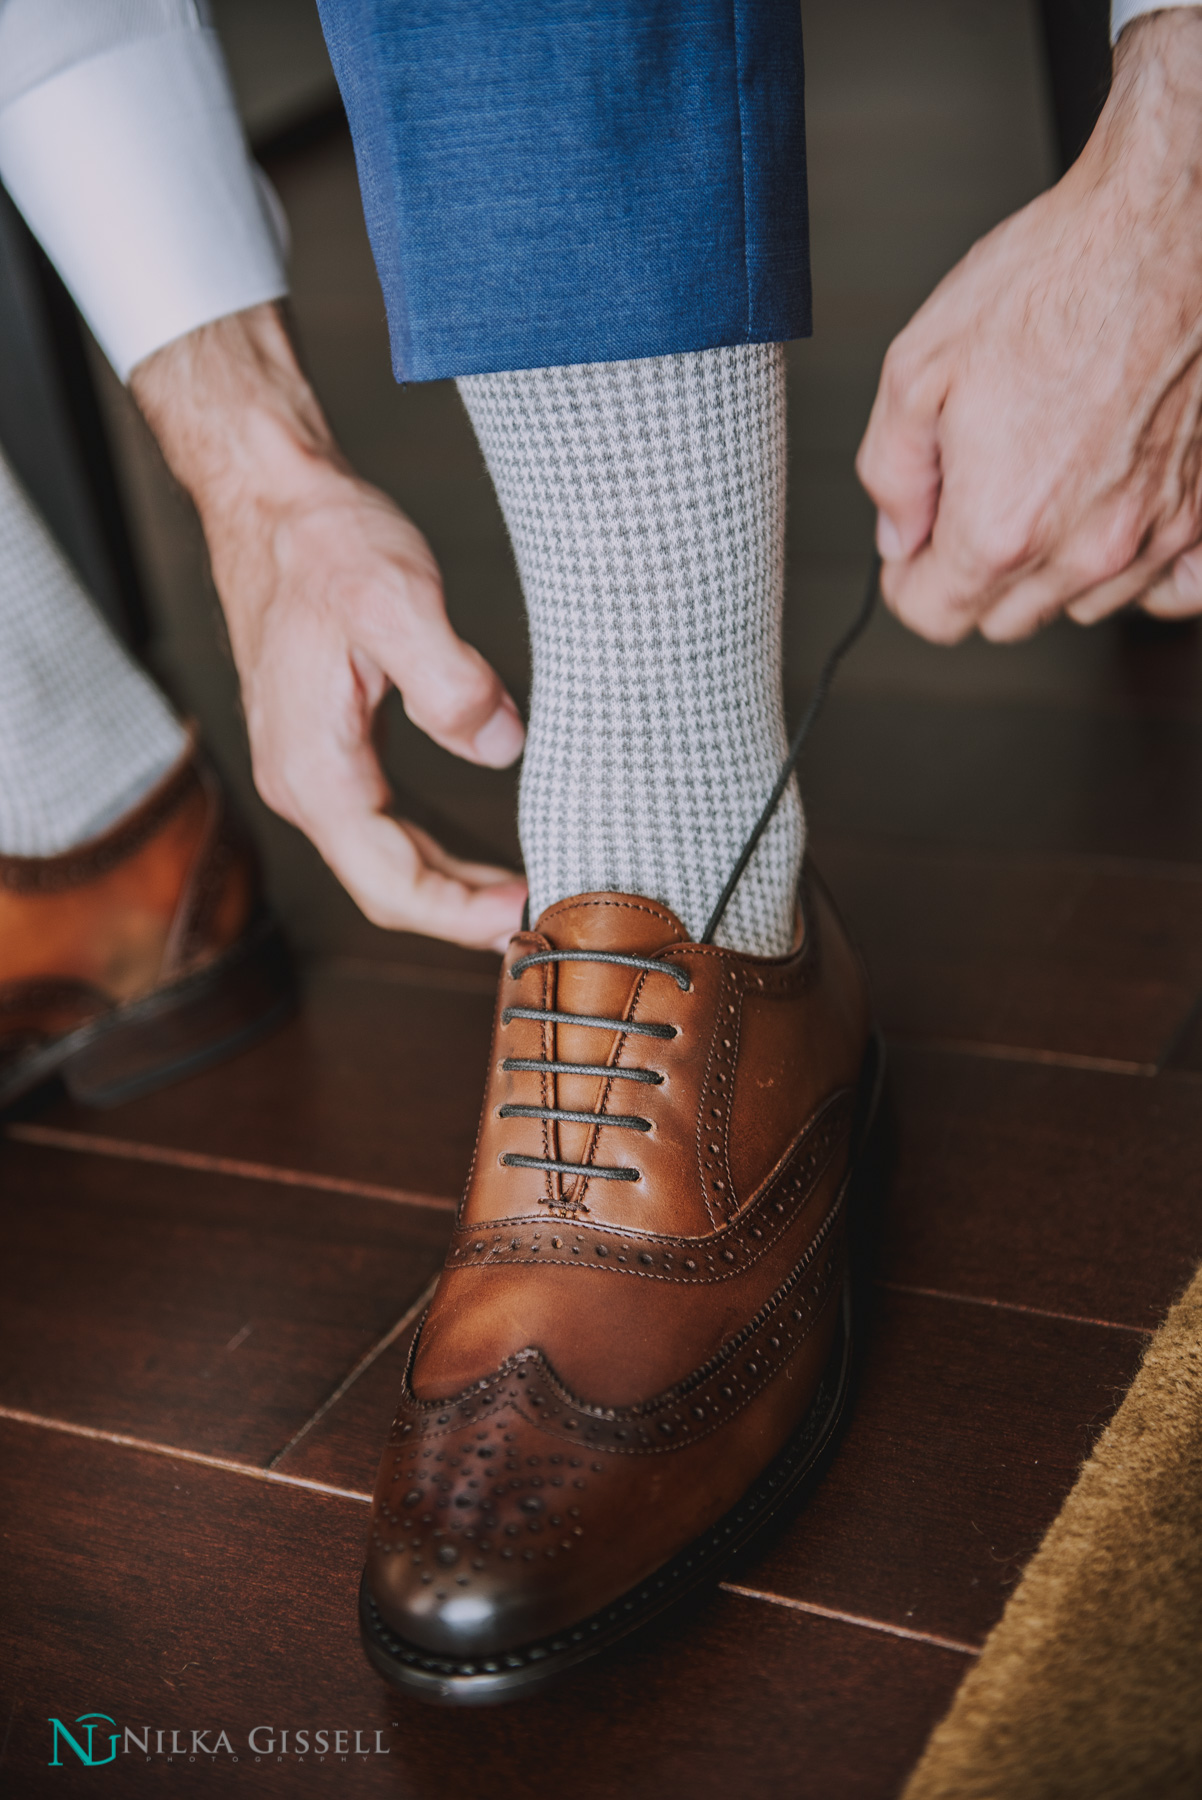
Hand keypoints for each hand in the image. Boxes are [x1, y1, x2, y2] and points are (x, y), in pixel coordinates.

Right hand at [131, 304, 525, 950]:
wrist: (272, 500)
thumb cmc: (325, 543)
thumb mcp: (396, 598)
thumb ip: (449, 680)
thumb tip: (500, 746)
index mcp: (317, 768)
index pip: (391, 883)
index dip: (460, 913)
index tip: (525, 917)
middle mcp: (302, 783)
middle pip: (386, 889)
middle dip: (459, 916)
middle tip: (537, 926)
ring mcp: (309, 770)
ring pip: (382, 864)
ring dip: (447, 891)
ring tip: (514, 901)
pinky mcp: (324, 751)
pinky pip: (379, 830)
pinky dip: (427, 856)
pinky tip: (469, 855)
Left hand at [856, 9, 1201, 643]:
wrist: (1166, 227)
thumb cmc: (1054, 280)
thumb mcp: (918, 368)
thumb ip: (891, 473)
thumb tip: (896, 533)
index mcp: (1001, 526)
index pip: (932, 616)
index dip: (909, 577)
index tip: (914, 540)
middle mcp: (1083, 550)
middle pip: (1003, 618)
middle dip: (974, 572)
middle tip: (974, 495)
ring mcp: (1152, 535)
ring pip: (1079, 604)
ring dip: (1050, 566)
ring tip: (1045, 479)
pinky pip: (1167, 590)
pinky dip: (1136, 570)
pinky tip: (1112, 517)